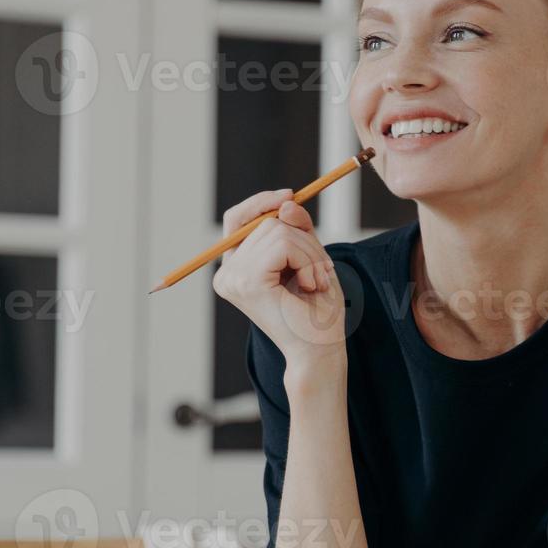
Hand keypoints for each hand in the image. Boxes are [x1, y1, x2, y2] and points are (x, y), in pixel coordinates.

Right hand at [213, 189, 345, 375]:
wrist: (320, 352)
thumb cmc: (316, 311)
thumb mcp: (309, 256)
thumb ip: (297, 227)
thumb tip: (285, 202)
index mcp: (235, 270)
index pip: (236, 219)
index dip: (261, 202)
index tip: (290, 195)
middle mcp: (227, 274)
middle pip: (265, 221)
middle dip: (303, 238)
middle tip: (320, 272)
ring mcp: (233, 278)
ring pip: (278, 230)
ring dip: (310, 252)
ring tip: (316, 282)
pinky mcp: (247, 282)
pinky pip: (283, 243)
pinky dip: (307, 259)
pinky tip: (311, 285)